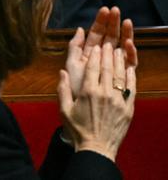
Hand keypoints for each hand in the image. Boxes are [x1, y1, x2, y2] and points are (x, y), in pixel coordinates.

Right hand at [58, 42, 134, 161]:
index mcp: (88, 92)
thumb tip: (62, 72)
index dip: (94, 55)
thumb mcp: (64, 109)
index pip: (92, 68)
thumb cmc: (78, 129)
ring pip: (120, 76)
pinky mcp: (128, 109)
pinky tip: (130, 69)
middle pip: (107, 68)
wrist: (97, 148)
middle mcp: (104, 93)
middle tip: (108, 44)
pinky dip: (131, 78)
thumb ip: (63, 89)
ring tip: (118, 51)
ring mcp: (118, 101)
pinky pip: (131, 89)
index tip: (96, 47)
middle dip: (107, 54)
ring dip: (119, 62)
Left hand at [66, 6, 137, 98]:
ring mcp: (113, 68)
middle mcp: (102, 59)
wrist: (83, 113)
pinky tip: (129, 43)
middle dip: (113, 23)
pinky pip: (129, 63)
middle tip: (117, 10)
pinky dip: (130, 53)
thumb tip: (79, 29)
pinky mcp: (124, 78)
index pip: (96, 34)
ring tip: (126, 21)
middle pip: (110, 38)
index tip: (105, 9)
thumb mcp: (72, 66)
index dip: (100, 22)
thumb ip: (74, 47)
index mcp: (89, 54)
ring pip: (121, 47)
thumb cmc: (75, 90)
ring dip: (124, 34)